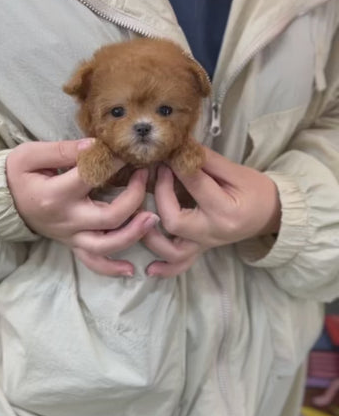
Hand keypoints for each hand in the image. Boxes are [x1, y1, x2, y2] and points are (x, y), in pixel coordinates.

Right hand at [6, 139, 158, 276]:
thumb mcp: (30, 155)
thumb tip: (94, 146)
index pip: (92, 178)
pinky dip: (112, 268)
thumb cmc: (17, 175)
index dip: (113, 162)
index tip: (125, 150)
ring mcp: (71, 236)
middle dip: (134, 198)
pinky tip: (131, 270)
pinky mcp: (72, 244)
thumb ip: (63, 150)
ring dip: (133, 234)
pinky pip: (93, 262)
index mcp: (55, 195)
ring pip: (106, 245)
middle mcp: (66, 220)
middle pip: (109, 217)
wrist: (2, 203)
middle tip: (144, 176)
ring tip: (152, 219)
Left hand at [143, 147, 280, 276]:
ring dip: (152, 235)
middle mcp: (213, 233)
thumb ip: (207, 161)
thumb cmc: (256, 190)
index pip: (195, 186)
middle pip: (175, 221)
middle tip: (158, 173)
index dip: (177, 167)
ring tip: (142, 213)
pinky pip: (181, 265)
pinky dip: (165, 268)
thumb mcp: (237, 171)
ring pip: (172, 250)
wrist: (273, 213)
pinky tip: (149, 268)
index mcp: (226, 210)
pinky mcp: (201, 250)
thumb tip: (179, 146)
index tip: (167, 152)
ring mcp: (206, 245)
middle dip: (161, 195)